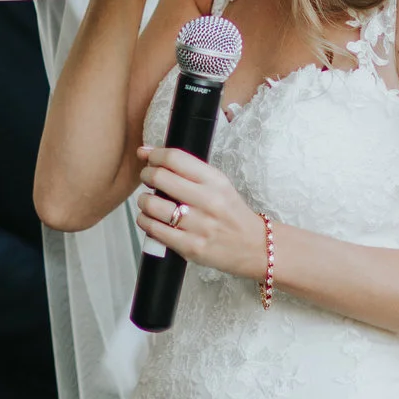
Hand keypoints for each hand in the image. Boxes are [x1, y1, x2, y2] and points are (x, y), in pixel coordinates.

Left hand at [135, 145, 264, 278]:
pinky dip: (145, 222)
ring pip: (153, 205)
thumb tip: (146, 151)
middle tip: (147, 179)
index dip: (154, 155)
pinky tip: (150, 219)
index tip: (149, 158)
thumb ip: (186, 169)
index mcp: (215, 181)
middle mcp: (208, 201)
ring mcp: (199, 226)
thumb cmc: (230, 213)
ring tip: (148, 202)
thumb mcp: (218, 184)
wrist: (254, 247)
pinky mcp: (191, 247)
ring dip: (143, 201)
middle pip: (160, 178)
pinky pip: (155, 230)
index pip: (175, 158)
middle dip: (146, 175)